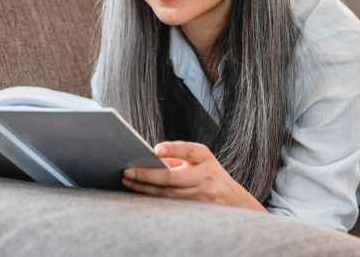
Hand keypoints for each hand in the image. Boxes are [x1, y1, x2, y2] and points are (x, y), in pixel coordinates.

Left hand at [121, 140, 265, 210]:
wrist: (231, 198)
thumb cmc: (208, 171)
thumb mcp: (199, 158)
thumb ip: (177, 156)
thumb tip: (149, 158)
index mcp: (204, 157)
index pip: (189, 151)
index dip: (172, 150)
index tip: (156, 149)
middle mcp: (204, 176)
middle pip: (172, 178)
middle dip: (147, 175)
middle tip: (128, 171)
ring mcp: (200, 195)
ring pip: (167, 194)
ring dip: (145, 188)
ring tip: (127, 181)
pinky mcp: (194, 209)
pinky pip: (169, 203)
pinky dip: (152, 198)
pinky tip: (139, 192)